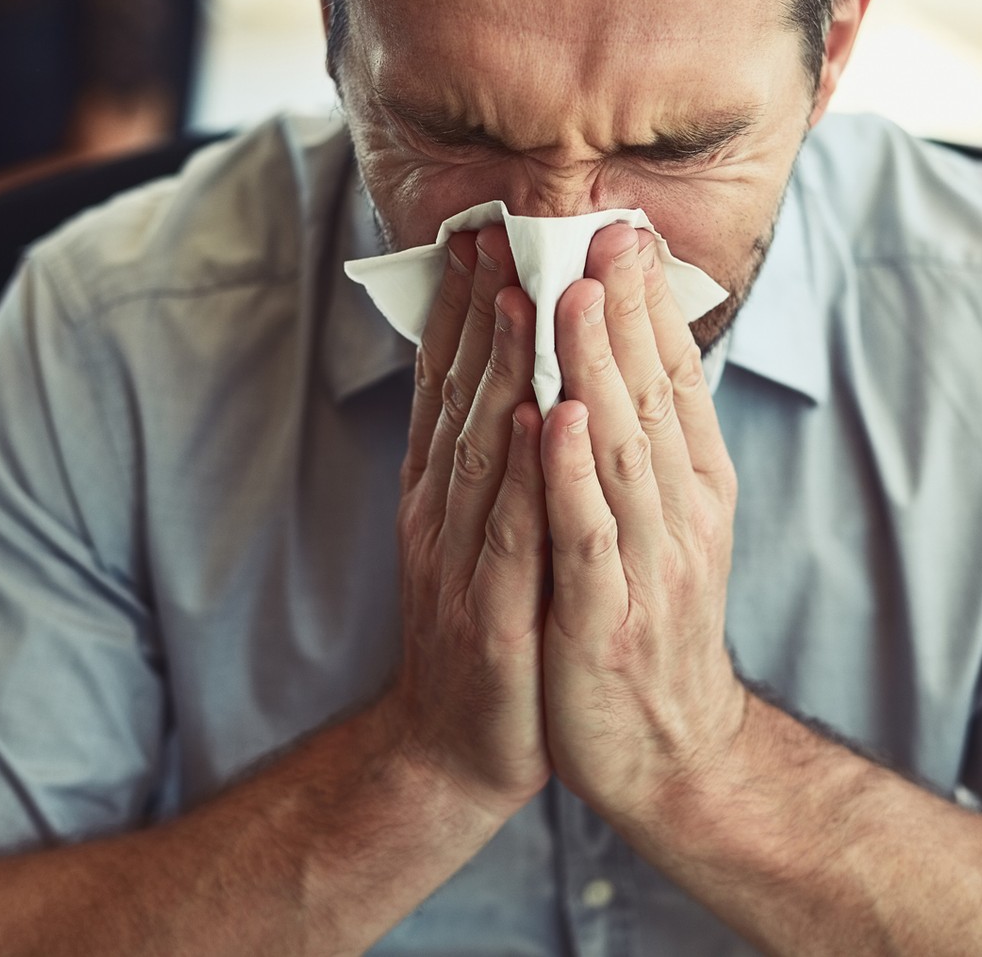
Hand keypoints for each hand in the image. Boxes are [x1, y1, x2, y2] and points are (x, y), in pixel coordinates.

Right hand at [375, 226, 551, 817]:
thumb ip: (491, 457)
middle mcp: (442, 513)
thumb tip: (518, 373)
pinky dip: (523, 475)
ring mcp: (460, 564)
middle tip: (498, 230)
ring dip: (498, 370)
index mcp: (444, 491)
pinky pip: (510, 535)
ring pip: (480, 449)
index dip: (464, 307)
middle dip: (480, 310)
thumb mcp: (481, 533)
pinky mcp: (491, 618)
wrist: (457, 751)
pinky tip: (539, 419)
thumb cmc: (488, 631)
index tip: (483, 233)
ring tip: (520, 295)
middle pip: (460, 396)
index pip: (450, 384)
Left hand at [541, 224, 745, 826]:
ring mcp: (648, 566)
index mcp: (691, 488)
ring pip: (622, 451)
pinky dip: (573, 476)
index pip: (673, 379)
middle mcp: (680, 515)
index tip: (623, 231)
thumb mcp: (664, 527)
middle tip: (604, 231)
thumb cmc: (649, 627)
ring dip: (598, 370)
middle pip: (652, 398)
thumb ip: (648, 447)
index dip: (649, 305)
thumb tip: (626, 358)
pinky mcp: (607, 619)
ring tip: (575, 297)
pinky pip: (590, 536)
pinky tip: (557, 420)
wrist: (666, 754)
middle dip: (625, 311)